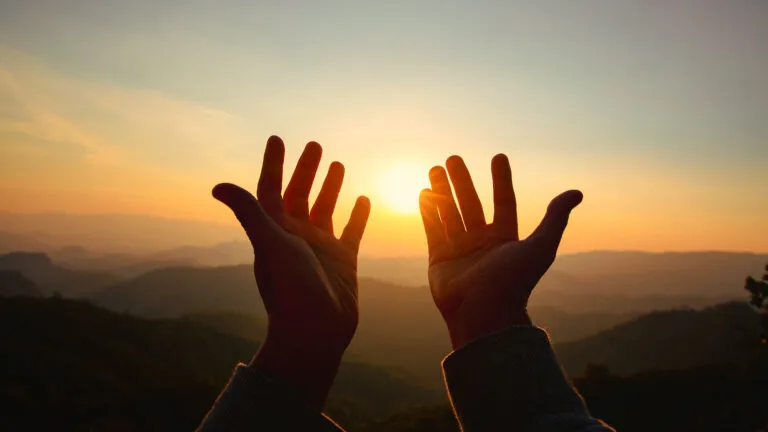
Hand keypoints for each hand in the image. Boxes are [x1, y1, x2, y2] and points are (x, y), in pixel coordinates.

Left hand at [213, 135, 370, 408]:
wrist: (315, 333)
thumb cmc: (290, 290)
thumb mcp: (270, 245)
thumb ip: (249, 213)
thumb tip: (217, 186)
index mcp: (275, 230)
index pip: (270, 189)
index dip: (273, 164)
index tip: (277, 138)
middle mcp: (296, 236)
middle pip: (300, 194)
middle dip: (306, 169)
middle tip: (315, 145)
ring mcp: (320, 248)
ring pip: (325, 209)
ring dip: (330, 187)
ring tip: (337, 163)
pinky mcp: (343, 262)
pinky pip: (351, 231)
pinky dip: (358, 215)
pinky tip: (364, 198)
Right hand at [419, 154, 581, 349]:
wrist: (484, 313)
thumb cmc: (514, 281)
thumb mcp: (542, 246)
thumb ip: (556, 217)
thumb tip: (577, 192)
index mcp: (505, 239)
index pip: (503, 202)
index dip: (501, 181)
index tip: (498, 156)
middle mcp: (481, 243)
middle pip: (471, 204)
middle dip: (462, 181)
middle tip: (453, 158)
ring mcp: (459, 250)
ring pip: (449, 213)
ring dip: (442, 191)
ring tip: (435, 168)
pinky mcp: (438, 259)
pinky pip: (433, 229)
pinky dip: (428, 211)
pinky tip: (424, 192)